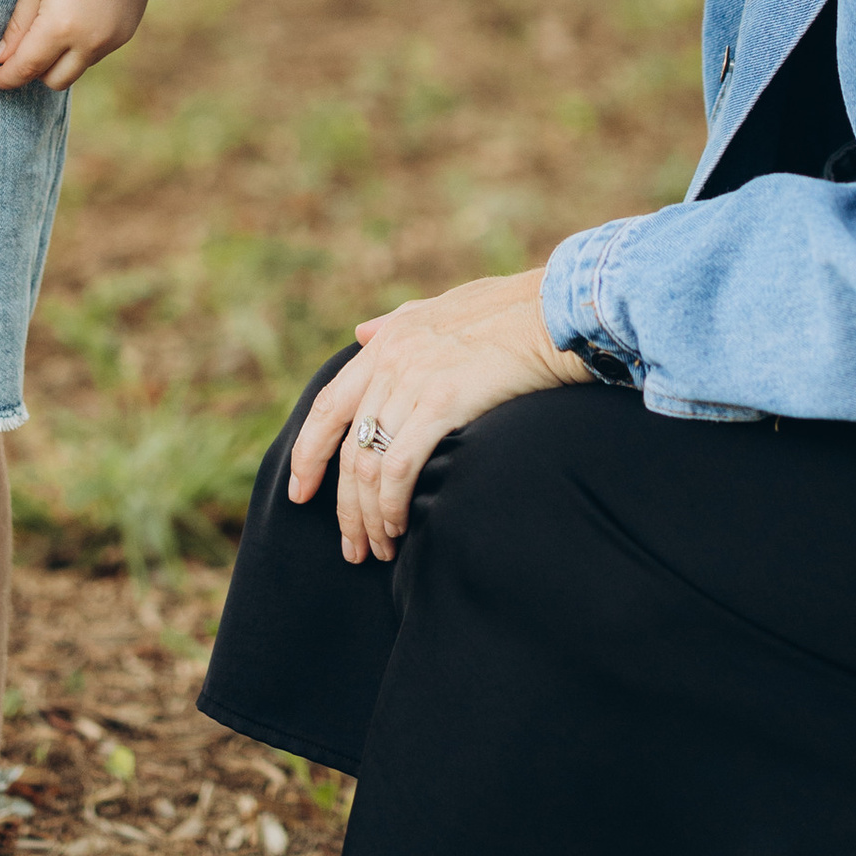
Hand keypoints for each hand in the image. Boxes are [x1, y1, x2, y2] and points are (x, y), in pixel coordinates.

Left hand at [0, 0, 148, 93]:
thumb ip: (18, 26)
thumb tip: (2, 58)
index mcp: (60, 28)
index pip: (27, 67)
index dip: (6, 77)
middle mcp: (88, 42)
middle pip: (54, 81)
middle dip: (35, 71)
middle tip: (24, 49)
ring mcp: (111, 41)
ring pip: (76, 68)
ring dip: (60, 59)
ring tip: (54, 27)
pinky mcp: (125, 34)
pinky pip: (96, 54)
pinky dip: (81, 47)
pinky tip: (79, 19)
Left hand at [290, 269, 590, 563]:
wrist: (556, 310)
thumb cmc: (510, 312)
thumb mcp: (441, 306)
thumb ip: (396, 324)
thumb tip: (360, 333)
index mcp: (386, 341)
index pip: (328, 406)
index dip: (308, 453)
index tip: (299, 493)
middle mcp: (390, 359)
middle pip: (347, 447)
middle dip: (342, 506)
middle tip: (351, 546)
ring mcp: (413, 380)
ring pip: (368, 464)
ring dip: (367, 516)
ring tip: (378, 549)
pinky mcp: (442, 402)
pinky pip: (398, 466)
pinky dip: (391, 505)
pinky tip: (398, 528)